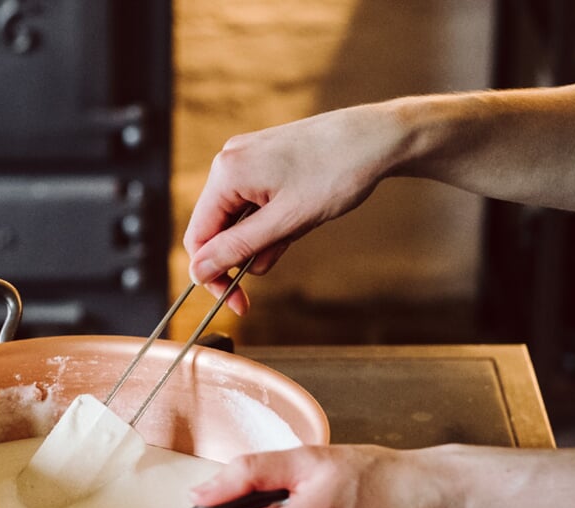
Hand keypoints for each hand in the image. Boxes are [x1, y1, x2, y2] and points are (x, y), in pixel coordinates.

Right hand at [182, 102, 405, 313]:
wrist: (376, 138)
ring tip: (298, 228)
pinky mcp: (265, 161)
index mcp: (226, 173)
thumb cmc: (336, 173)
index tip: (236, 302)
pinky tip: (299, 216)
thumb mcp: (284, 222)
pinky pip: (255, 204)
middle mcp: (229, 162)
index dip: (213, 275)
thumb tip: (199, 270)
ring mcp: (247, 159)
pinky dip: (273, 222)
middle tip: (277, 259)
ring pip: (239, 219)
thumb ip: (237, 249)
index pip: (198, 238)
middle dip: (245, 253)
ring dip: (264, 238)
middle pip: (217, 228)